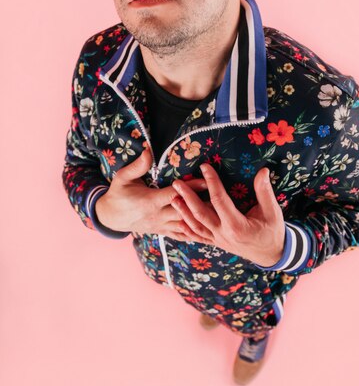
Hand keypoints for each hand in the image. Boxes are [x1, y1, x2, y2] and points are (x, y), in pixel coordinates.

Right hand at [95, 147, 213, 243]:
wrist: (110, 217)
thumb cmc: (118, 194)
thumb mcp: (122, 177)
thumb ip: (137, 166)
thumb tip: (147, 150)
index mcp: (150, 202)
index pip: (175, 194)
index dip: (191, 188)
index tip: (207, 181)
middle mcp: (158, 216)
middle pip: (184, 211)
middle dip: (203, 205)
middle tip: (222, 199)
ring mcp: (161, 226)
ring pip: (185, 226)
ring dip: (202, 220)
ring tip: (220, 215)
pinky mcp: (162, 232)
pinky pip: (181, 235)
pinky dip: (195, 233)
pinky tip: (209, 232)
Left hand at [170, 163, 285, 266]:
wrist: (271, 255)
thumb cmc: (272, 231)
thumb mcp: (272, 211)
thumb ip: (264, 191)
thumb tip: (263, 171)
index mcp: (236, 225)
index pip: (219, 199)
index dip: (211, 181)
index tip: (204, 167)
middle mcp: (223, 234)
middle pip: (201, 213)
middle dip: (187, 197)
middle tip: (177, 183)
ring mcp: (218, 240)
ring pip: (196, 226)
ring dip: (183, 212)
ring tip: (173, 198)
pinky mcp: (216, 244)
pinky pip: (198, 237)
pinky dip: (187, 230)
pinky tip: (178, 221)